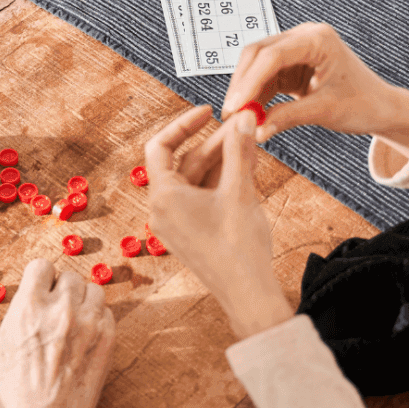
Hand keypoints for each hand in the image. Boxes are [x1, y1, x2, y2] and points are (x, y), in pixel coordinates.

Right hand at [0, 259, 114, 407]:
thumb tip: (28, 303)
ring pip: (93, 290)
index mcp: (29, 308)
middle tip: (56, 308)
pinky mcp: (107, 340)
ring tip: (74, 319)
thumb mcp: (0, 345)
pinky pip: (107, 313)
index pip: (41, 266)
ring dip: (82, 301)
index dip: (40, 277)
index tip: (41, 285)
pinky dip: (98, 320)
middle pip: (69, 276)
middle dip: (62, 290)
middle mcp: (61, 310)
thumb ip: (19, 316)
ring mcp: (88, 324)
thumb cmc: (17, 393)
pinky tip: (85, 336)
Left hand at [146, 105, 291, 338]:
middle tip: (242, 124)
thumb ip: (239, 151)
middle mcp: (161, 209)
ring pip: (194, 179)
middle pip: (183, 162)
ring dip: (219, 160)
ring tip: (248, 141)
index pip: (160, 146)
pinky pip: (199, 196)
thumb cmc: (239, 249)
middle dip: (213, 142)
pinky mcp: (188, 231)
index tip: (208, 112)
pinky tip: (243, 166)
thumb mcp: (240, 191)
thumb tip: (244, 118)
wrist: (247, 295)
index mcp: (163, 197)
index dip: (183, 124)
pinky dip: (218, 180)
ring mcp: (174, 222)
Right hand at [221, 23, 408, 149]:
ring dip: (244, 90)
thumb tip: (254, 131)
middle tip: (230, 114)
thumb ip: (287, 118)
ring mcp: (294, 49)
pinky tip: (249, 113)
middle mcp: (303, 37)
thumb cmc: (363, 104)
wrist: (379, 106)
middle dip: (241, 84)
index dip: (249, 81)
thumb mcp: (325, 111)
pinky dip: (253, 95)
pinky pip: (261, 77)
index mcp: (318, 39)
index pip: (272, 56)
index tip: (235, 107)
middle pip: (256, 53)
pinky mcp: (288, 64)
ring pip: (254, 64)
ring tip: (236, 118)